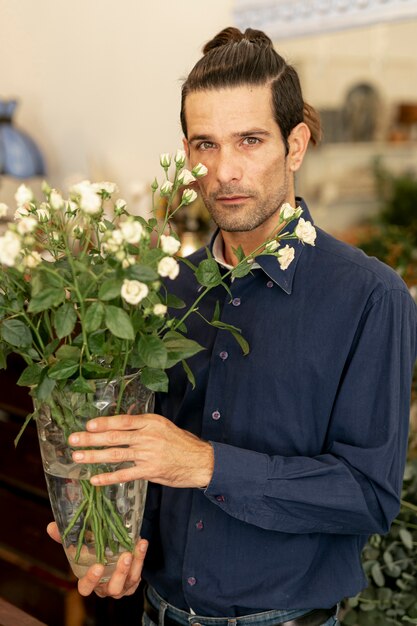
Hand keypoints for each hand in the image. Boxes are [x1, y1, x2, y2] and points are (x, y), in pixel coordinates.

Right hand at [47, 522, 147, 597]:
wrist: (113, 552)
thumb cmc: (92, 552)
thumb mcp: (79, 544)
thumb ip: (65, 537)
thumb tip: (50, 526)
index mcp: (89, 580)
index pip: (86, 588)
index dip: (91, 580)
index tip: (98, 566)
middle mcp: (105, 587)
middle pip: (112, 588)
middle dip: (119, 573)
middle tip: (124, 556)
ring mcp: (120, 586)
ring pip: (128, 582)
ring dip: (133, 566)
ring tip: (135, 548)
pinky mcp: (133, 581)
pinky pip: (139, 573)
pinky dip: (141, 558)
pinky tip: (142, 543)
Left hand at [68, 413, 213, 487]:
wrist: (201, 461)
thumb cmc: (182, 443)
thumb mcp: (164, 427)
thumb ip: (143, 426)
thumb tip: (120, 426)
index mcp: (151, 422)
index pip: (123, 420)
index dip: (104, 422)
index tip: (88, 425)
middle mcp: (148, 436)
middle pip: (114, 436)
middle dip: (91, 438)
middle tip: (73, 440)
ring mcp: (148, 454)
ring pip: (116, 454)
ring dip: (94, 456)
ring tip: (78, 457)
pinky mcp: (150, 471)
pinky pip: (125, 474)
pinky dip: (109, 477)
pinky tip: (95, 479)